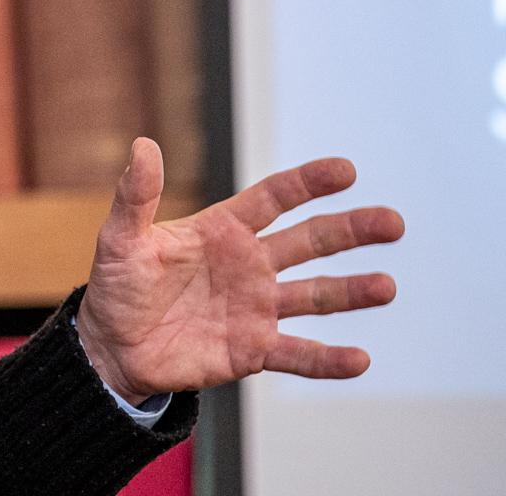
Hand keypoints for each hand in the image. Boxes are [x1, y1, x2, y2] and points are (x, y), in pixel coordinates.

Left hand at [74, 139, 403, 400]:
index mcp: (223, 230)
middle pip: (309, 241)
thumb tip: (143, 145)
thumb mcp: (121, 238)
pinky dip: (328, 360)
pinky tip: (359, 359)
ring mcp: (256, 308)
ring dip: (352, 291)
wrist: (113, 348)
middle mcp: (249, 265)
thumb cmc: (116, 288)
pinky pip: (298, 354)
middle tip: (392, 222)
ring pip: (314, 296)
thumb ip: (136, 196)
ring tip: (386, 286)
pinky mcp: (253, 350)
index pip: (275, 198)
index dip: (308, 183)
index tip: (346, 171)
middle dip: (351, 231)